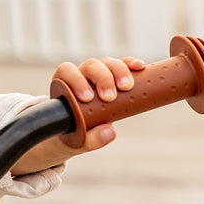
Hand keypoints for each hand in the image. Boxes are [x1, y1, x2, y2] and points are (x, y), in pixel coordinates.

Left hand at [11, 56, 144, 174]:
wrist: (80, 131)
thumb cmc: (74, 133)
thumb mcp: (78, 140)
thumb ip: (90, 139)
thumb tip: (110, 132)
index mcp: (64, 84)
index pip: (67, 72)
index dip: (76, 80)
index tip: (87, 98)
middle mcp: (81, 75)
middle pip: (91, 65)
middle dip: (102, 78)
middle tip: (109, 97)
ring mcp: (98, 75)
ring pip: (107, 63)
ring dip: (118, 71)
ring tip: (127, 87)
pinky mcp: (115, 77)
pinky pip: (123, 64)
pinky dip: (130, 64)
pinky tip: (139, 67)